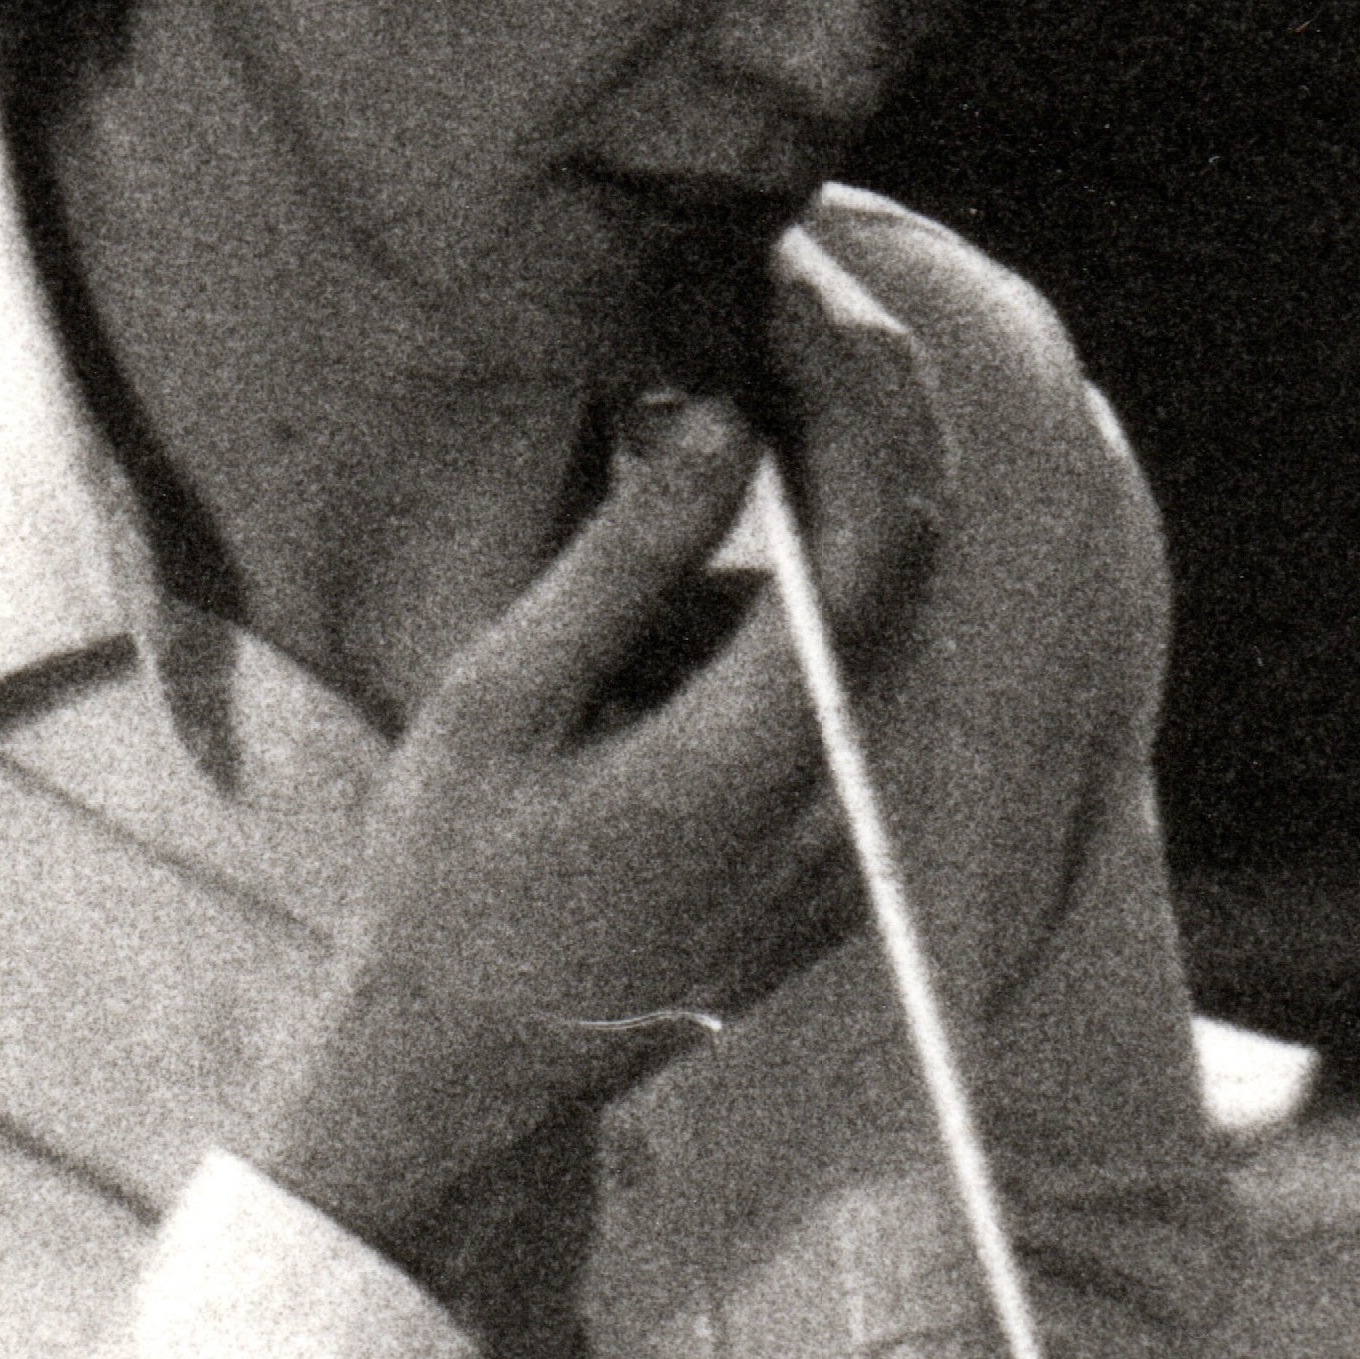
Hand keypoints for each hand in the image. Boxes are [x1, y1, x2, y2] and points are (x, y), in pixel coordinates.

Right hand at [228, 379, 939, 1286]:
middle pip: (906, 548)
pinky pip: (842, 678)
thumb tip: (725, 414)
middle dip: (846, 405)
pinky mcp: (837, 849)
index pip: (875, 526)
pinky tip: (666, 589)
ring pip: (875, 608)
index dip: (847, 384)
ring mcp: (854, 829)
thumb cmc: (453, 882)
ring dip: (802, 501)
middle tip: (762, 298)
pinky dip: (779, 596)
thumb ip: (625, 557)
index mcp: (763, 750)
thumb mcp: (504, 701)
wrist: (467, 1075)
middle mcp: (845, 791)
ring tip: (688, 420)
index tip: (779, 283)